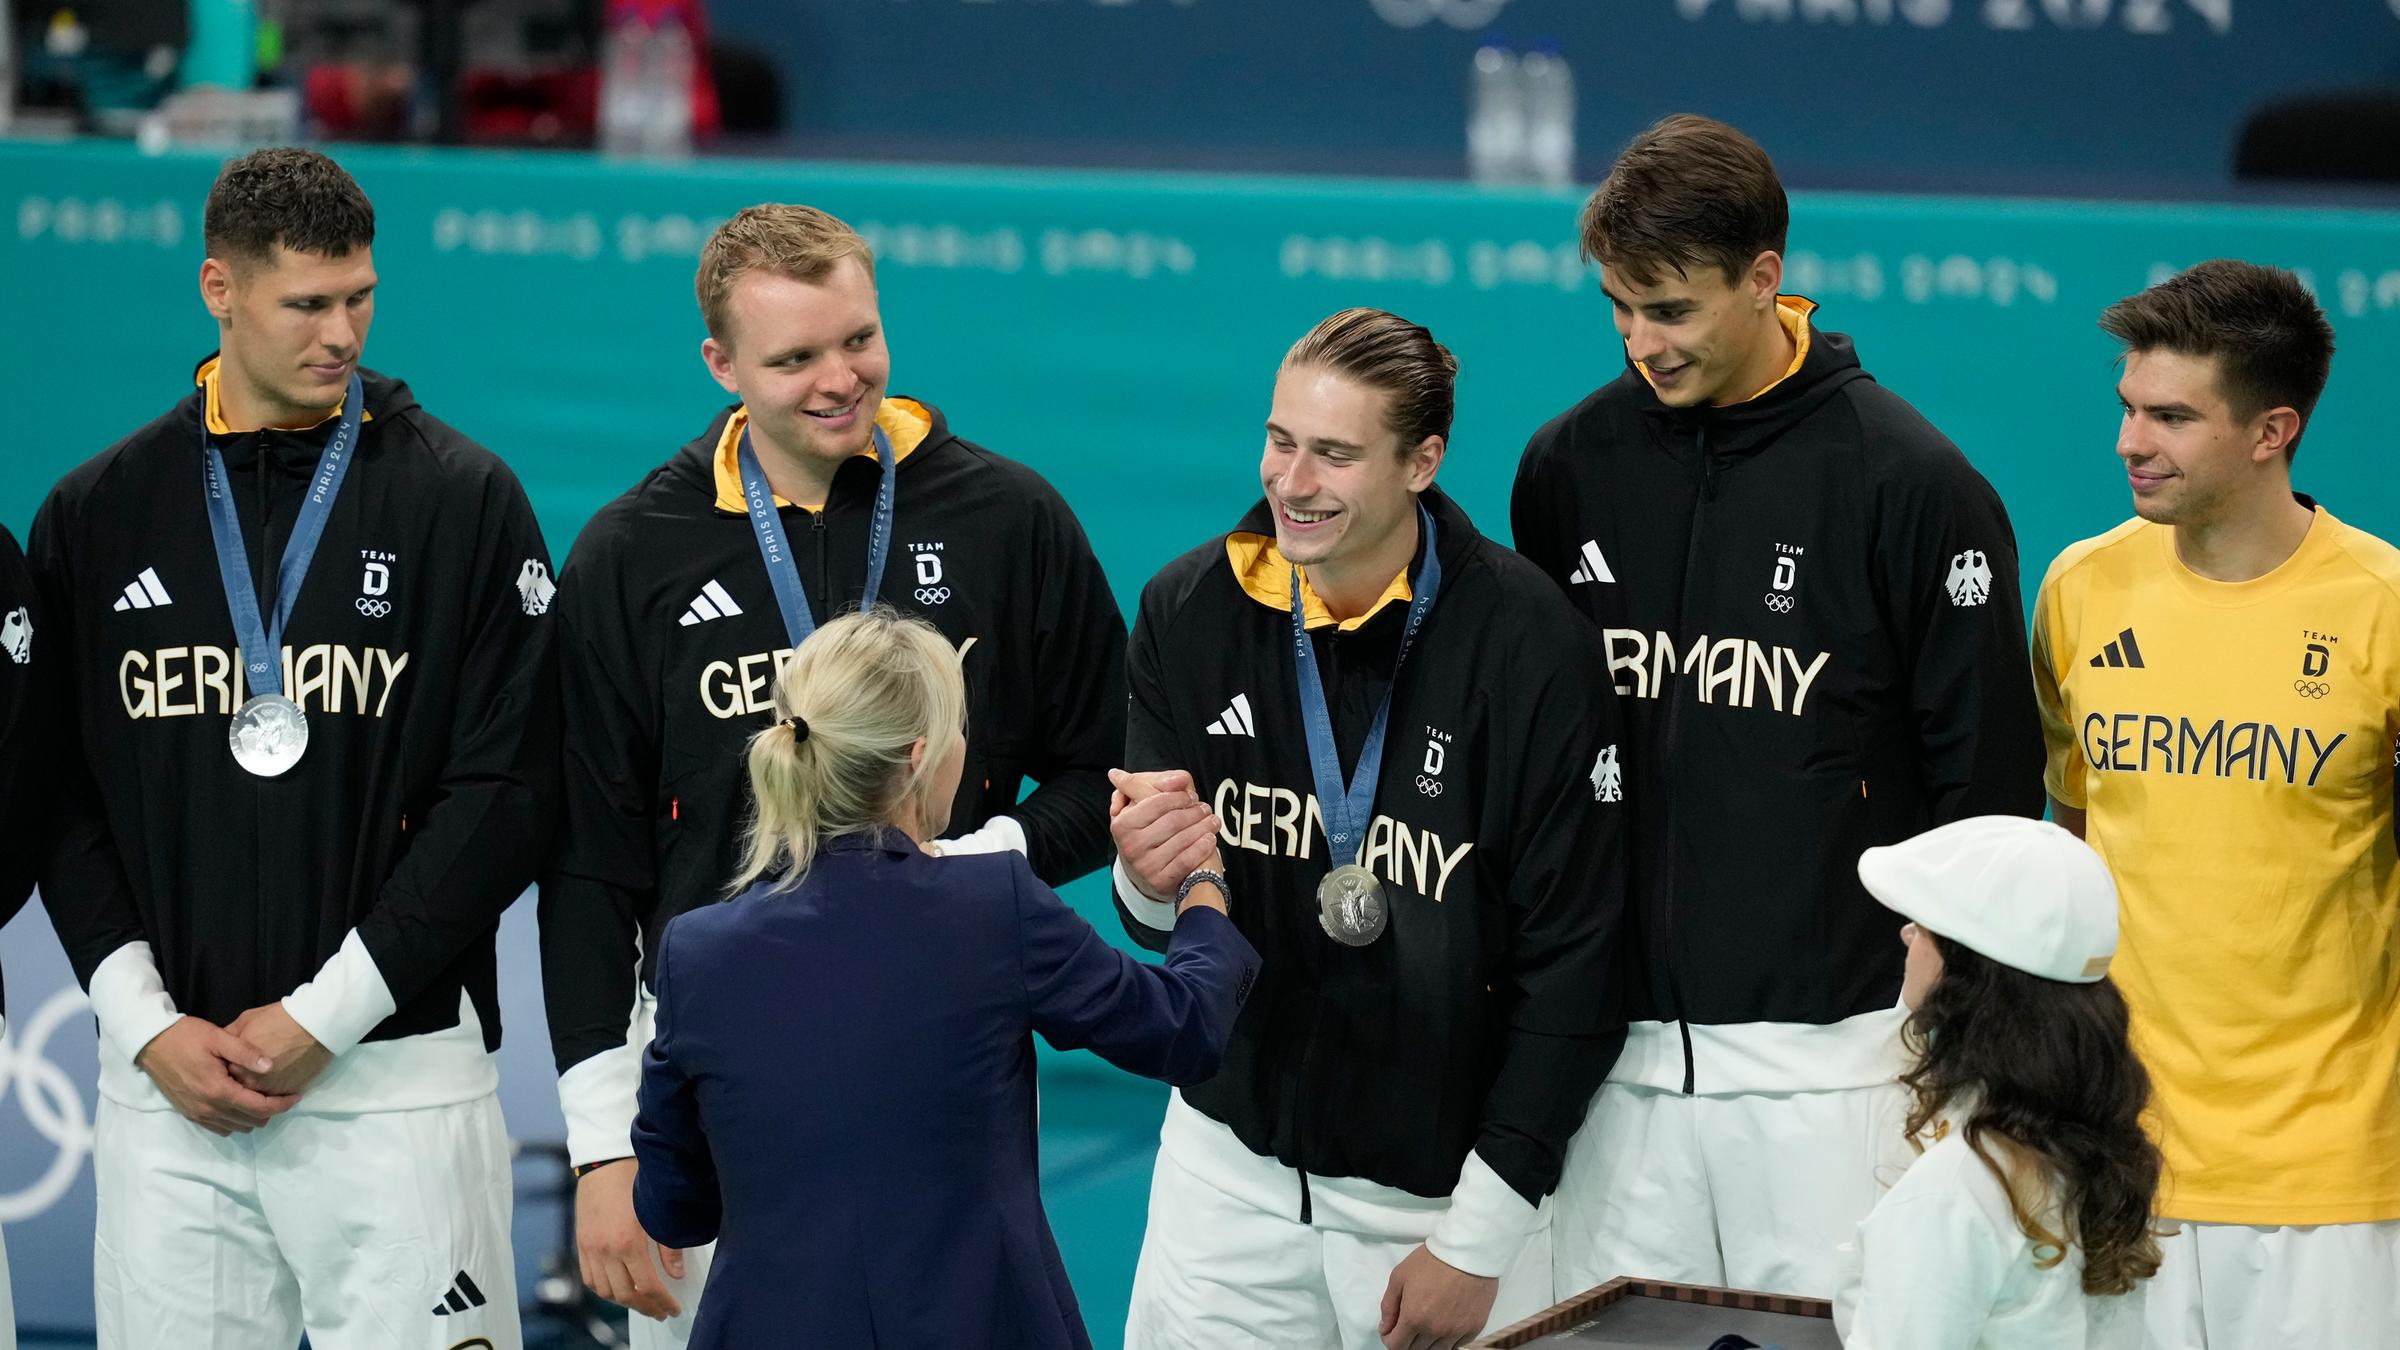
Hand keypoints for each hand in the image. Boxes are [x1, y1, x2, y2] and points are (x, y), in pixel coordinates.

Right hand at [132, 1016, 297, 1135]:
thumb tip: (271, 1066)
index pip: (258, 1107)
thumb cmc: (186, 1036)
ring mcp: (196, 1113)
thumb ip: (246, 1053)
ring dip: (252, 1117)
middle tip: (281, 1094)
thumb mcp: (218, 1037)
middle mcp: (207, 1108)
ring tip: (264, 1098)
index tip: (296, 1096)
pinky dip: (234, 1121)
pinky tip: (241, 1104)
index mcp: (218, 1090)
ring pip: (235, 1128)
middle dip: (270, 1111)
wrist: (150, 1043)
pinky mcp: (188, 1113)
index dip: (281, 1104)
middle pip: (249, 1122)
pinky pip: (218, 1128)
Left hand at [225, 1002, 334, 1096]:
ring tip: (266, 1077)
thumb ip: (229, 1037)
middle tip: (250, 1071)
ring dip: (258, 1090)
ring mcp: (269, 1089)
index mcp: (235, 1063)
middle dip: (241, 1082)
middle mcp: (249, 1081)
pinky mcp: (287, 1093)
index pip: (223, 1074)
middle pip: (238, 1088)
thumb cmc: (279, 1018)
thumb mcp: (246, 1020)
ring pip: (256, 1097)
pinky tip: (278, 1079)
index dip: (229, 1069)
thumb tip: (221, 1048)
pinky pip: (275, 1098)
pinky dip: (274, 1092)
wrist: (315, 1025)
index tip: (234, 1063)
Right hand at [575, 1161, 684, 1319]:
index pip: (648, 1286)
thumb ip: (669, 1246)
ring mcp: (590, 1249)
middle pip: (625, 1295)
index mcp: (628, 1242)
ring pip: (605, 1291)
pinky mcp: (581, 1244)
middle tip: (660, 1311)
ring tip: (642, 1302)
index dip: (662, 1302)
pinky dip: (604, 1290)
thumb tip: (675, 1273)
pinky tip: (617, 1289)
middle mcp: (605, 1250)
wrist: (605, 1162)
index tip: (673, 1309)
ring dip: (624, 1302)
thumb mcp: (658, 1212)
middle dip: (646, 1308)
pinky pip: (589, 1279)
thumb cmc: (634, 1181)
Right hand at [1108, 768, 1221, 902]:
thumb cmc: (1147, 831)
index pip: (1157, 802)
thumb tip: (1176, 780)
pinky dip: (1202, 847)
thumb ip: (1154, 784)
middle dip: (1194, 811)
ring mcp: (1144, 866)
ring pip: (1182, 839)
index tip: (1191, 795)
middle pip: (1173, 821)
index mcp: (1122, 824)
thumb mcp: (1141, 805)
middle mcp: (1130, 846)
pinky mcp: (1159, 882)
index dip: (1179, 796)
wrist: (1146, 873)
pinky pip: (1187, 861)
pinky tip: (1210, 839)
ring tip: (1213, 820)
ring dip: (1204, 827)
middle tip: (1206, 808)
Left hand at [1379, 1245, 1498, 1349]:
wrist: (1468, 1252)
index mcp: (1414, 1318)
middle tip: (1406, 1328)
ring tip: (1425, 1328)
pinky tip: (1444, 1327)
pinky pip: (1456, 1346)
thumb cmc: (1432, 1260)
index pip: (1396, 1347)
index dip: (1389, 1341)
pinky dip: (1447, 1341)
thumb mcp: (1399, 1276)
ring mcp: (1456, 1332)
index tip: (1390, 1332)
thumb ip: (1388, 1306)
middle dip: (1406, 1342)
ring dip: (1426, 1344)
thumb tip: (1385, 1328)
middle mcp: (1435, 1330)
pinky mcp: (1473, 1328)